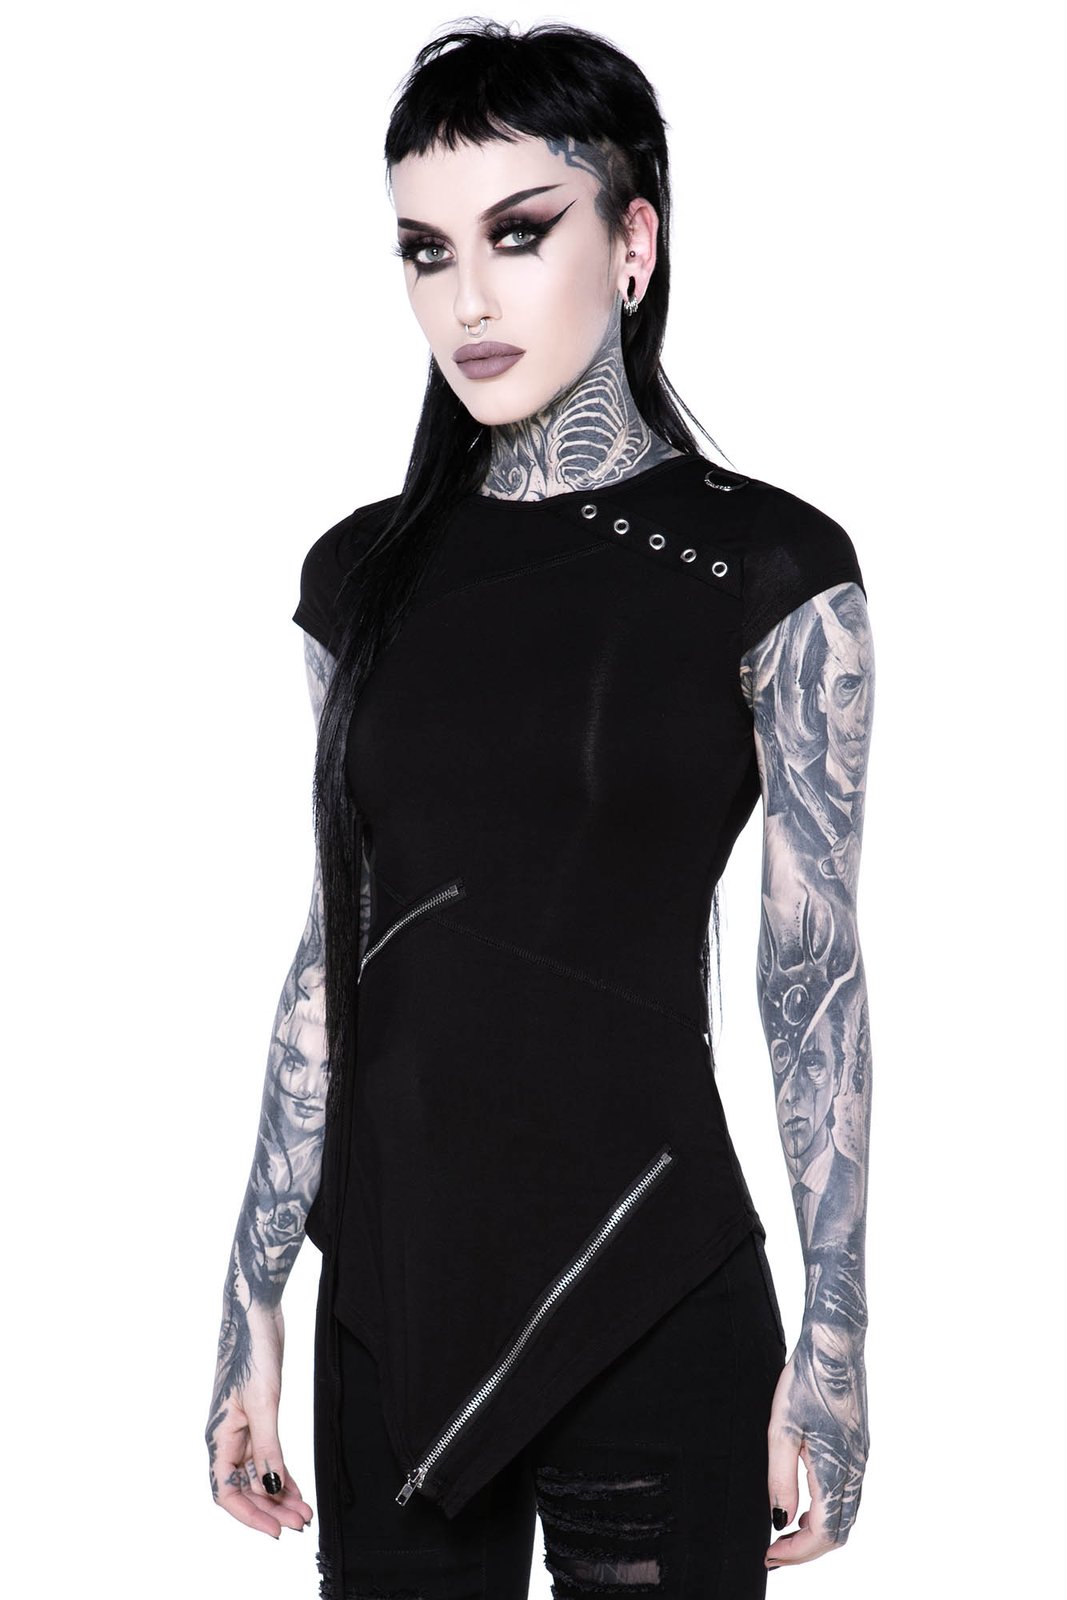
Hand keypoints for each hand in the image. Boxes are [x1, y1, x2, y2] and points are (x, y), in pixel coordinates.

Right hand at [206, 1302, 312, 1536]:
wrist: (256, 1315)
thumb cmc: (253, 1353)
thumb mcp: (264, 1403)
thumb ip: (268, 1447)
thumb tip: (272, 1486)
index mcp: (218, 1437)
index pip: (226, 1492)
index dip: (250, 1515)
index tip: (276, 1530)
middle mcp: (226, 1438)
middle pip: (244, 1487)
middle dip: (271, 1507)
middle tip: (301, 1521)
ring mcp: (242, 1428)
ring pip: (258, 1473)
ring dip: (279, 1493)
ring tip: (304, 1510)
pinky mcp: (258, 1417)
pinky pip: (266, 1455)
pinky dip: (281, 1472)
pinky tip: (297, 1487)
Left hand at [764, 1329, 869, 1568]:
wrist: (835, 1344)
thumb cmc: (805, 1380)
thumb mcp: (780, 1429)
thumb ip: (780, 1479)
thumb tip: (779, 1521)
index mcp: (837, 1468)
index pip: (823, 1534)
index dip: (796, 1553)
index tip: (769, 1555)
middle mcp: (856, 1469)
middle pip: (839, 1533)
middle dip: (807, 1550)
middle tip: (774, 1551)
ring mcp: (861, 1459)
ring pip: (847, 1516)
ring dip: (818, 1533)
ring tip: (785, 1533)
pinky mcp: (860, 1447)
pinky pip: (850, 1495)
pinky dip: (829, 1512)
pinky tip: (805, 1504)